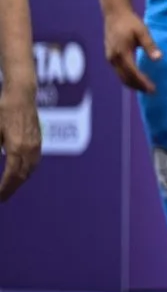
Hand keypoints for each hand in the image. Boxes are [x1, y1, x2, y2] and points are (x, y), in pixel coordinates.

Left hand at [0, 84, 40, 200]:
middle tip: (3, 197)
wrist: (21, 94)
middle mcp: (29, 148)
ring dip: (21, 180)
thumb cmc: (3, 110)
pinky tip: (22, 170)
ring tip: (11, 187)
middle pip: (23, 175)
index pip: (12, 175)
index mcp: (17, 148)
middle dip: (13, 188)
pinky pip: (35, 161)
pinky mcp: (38, 139)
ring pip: (31, 169)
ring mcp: (36, 144)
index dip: (5, 188)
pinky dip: (28, 170)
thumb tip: (0, 157)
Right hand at [104, 7, 159, 93]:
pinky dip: (127, 78)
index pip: (133, 73)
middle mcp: (114, 58)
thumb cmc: (130, 22)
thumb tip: (158, 59)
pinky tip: (136, 78)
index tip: (152, 89)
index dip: (143, 82)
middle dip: (138, 86)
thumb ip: (150, 46)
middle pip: (125, 78)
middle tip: (151, 92)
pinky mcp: (110, 56)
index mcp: (122, 53)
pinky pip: (119, 71)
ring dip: (132, 84)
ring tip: (145, 88)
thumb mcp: (143, 32)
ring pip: (121, 76)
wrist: (114, 14)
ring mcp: (110, 58)